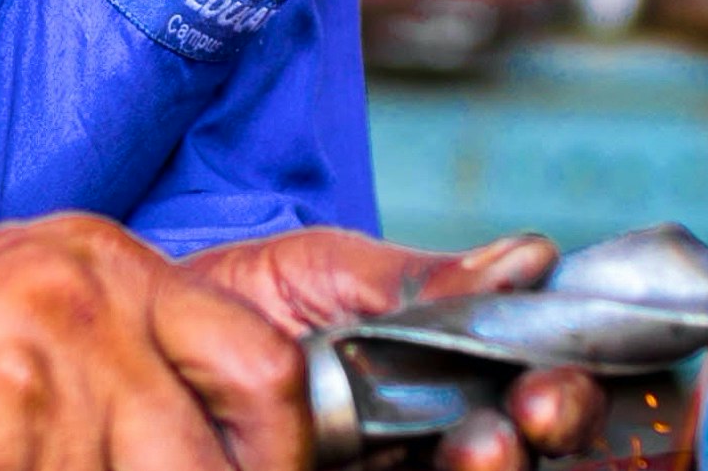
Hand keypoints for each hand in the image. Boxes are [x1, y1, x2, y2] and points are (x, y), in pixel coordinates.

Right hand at [0, 213, 311, 470]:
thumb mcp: (21, 296)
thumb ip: (121, 340)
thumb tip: (208, 421)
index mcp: (105, 264)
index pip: (260, 362)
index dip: (279, 445)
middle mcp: (93, 311)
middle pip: (221, 454)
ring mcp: (54, 385)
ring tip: (33, 466)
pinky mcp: (14, 446)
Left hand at [181, 229, 606, 470]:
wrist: (140, 336)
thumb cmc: (238, 299)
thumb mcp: (327, 271)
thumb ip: (422, 281)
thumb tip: (530, 258)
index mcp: (450, 371)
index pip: (538, 386)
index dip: (568, 388)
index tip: (557, 376)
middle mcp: (437, 434)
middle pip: (530, 449)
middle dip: (554, 428)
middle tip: (539, 409)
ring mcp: (394, 469)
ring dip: (498, 466)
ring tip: (484, 442)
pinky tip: (434, 458)